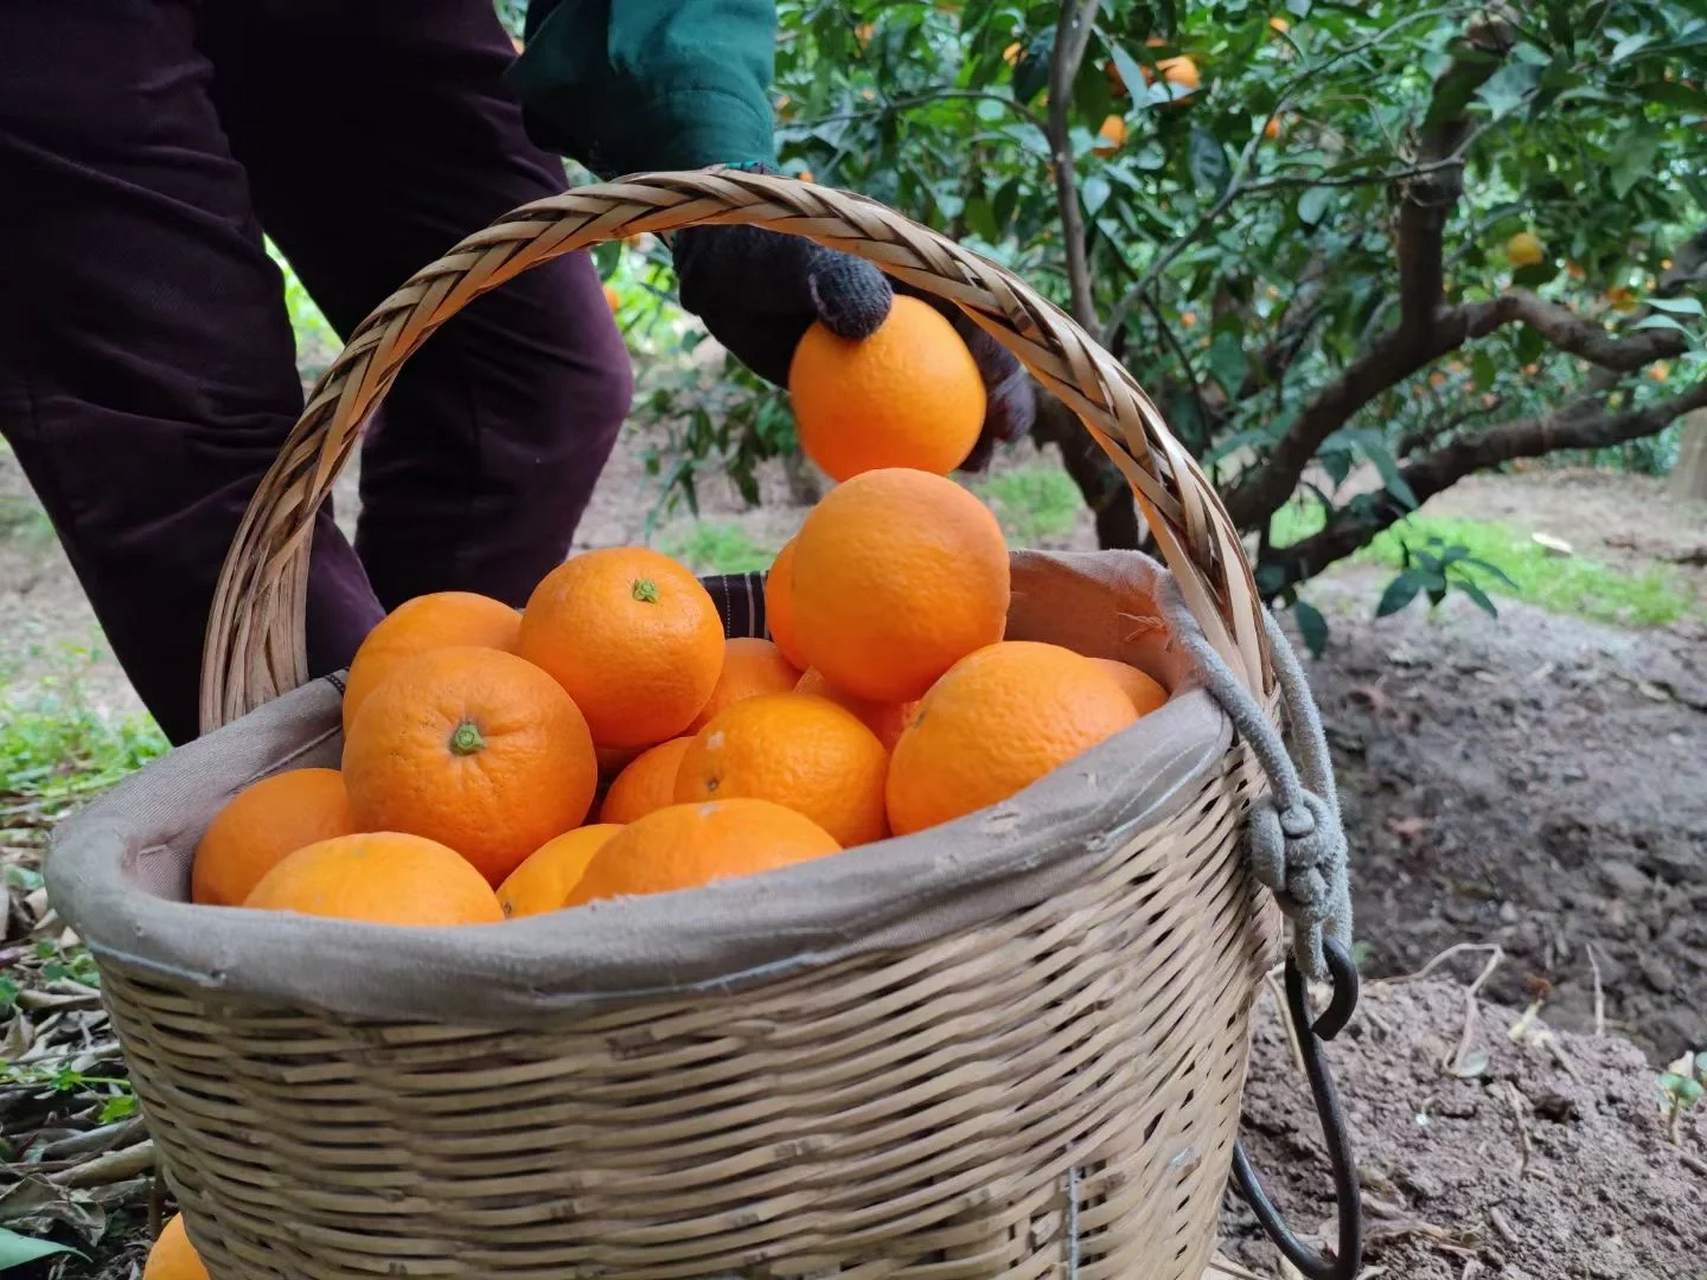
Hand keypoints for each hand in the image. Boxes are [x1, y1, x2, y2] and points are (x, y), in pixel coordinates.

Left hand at [671, 173, 1035, 466]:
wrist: (725, 276)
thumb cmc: (762, 252)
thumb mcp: (794, 258)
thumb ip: (832, 277)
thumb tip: (872, 317)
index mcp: (920, 276)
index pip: (977, 317)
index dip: (1000, 361)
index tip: (1003, 402)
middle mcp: (919, 316)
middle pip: (970, 364)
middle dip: (995, 406)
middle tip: (993, 450)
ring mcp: (893, 352)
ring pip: (936, 399)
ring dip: (954, 437)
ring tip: (963, 474)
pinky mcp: (862, 382)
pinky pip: (885, 421)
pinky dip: (894, 449)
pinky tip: (895, 482)